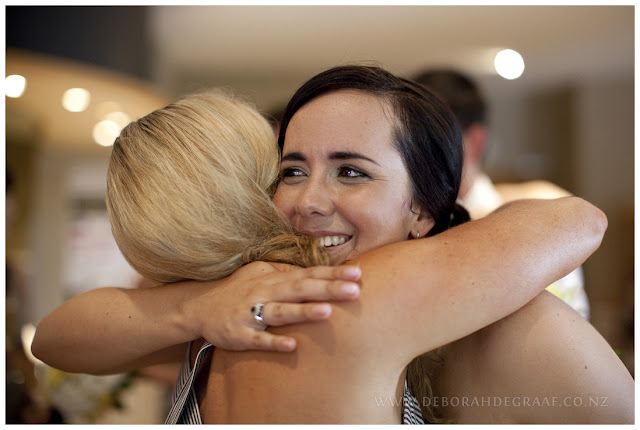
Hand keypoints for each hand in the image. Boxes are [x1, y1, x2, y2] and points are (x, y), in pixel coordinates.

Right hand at [186, 262, 361, 351]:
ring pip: (280, 312)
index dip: (333, 273)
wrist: (198, 307)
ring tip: (327, 312)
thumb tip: (316, 270)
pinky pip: (258, 339)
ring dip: (303, 312)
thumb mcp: (260, 273)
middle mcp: (265, 292)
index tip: (358, 273)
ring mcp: (251, 313)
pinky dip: (274, 342)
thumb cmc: (236, 290)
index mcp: (274, 279)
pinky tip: (292, 345)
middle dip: (328, 289)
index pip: (308, 274)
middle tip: (355, 289)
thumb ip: (286, 272)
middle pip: (300, 289)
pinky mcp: (239, 334)